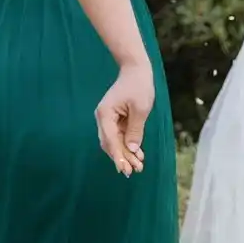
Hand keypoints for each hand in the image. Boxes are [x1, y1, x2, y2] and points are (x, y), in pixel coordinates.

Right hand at [96, 59, 154, 176]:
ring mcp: (108, 119)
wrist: (136, 70)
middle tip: (133, 172)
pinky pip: (119, 136)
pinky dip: (127, 145)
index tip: (124, 169)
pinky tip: (137, 155)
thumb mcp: (141, 109)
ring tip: (138, 166)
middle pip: (110, 143)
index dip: (117, 156)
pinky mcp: (114, 119)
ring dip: (125, 154)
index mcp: (105, 114)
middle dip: (122, 158)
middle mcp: (103, 118)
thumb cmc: (139, 86)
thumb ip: (135, 130)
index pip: (109, 140)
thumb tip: (132, 149)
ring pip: (114, 142)